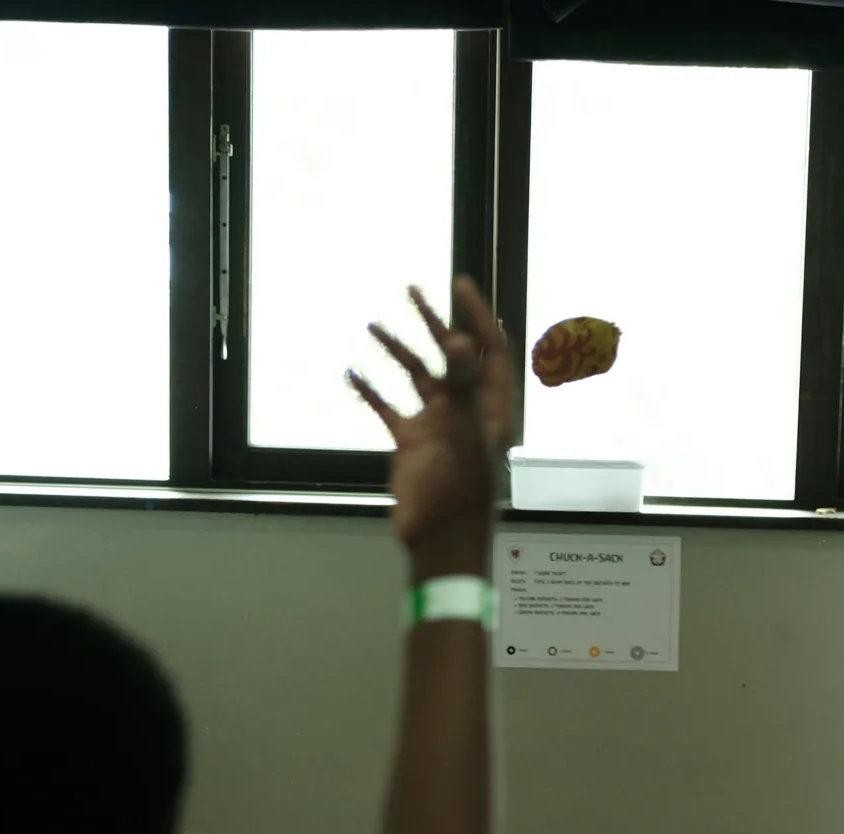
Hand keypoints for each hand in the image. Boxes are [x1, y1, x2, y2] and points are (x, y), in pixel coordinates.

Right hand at [349, 278, 511, 575]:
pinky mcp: (411, 444)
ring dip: (398, 352)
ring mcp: (437, 426)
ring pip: (417, 378)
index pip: (489, 350)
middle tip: (413, 290)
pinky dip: (372, 391)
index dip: (477, 314)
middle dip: (434, 322)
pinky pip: (389, 409)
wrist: (438, 541)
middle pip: (452, 356)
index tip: (458, 283)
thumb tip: (462, 339)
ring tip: (374, 326)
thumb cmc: (460, 492)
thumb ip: (460, 385)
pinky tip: (353, 372)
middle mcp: (465, 410)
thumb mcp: (462, 434)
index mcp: (489, 406)